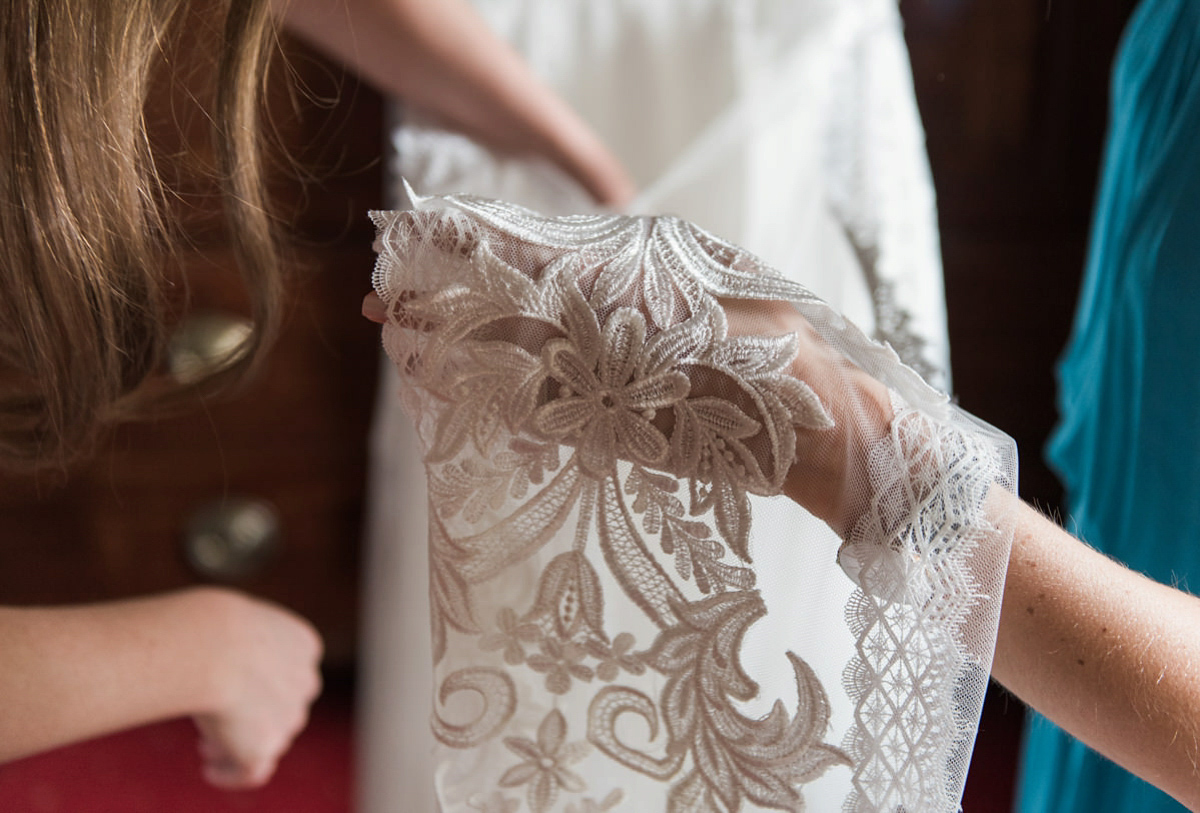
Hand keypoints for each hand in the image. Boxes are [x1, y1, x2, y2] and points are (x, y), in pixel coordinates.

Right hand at [188, 589, 322, 788]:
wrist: (211, 647)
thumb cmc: (210, 625)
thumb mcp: (233, 622)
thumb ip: (237, 643)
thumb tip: (219, 661)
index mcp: (303, 645)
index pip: (291, 672)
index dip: (265, 684)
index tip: (236, 688)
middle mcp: (305, 682)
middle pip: (284, 708)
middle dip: (255, 716)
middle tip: (220, 721)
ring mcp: (289, 718)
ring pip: (270, 739)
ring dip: (242, 744)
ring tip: (207, 745)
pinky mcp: (264, 748)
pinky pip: (252, 771)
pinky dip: (233, 773)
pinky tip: (211, 769)